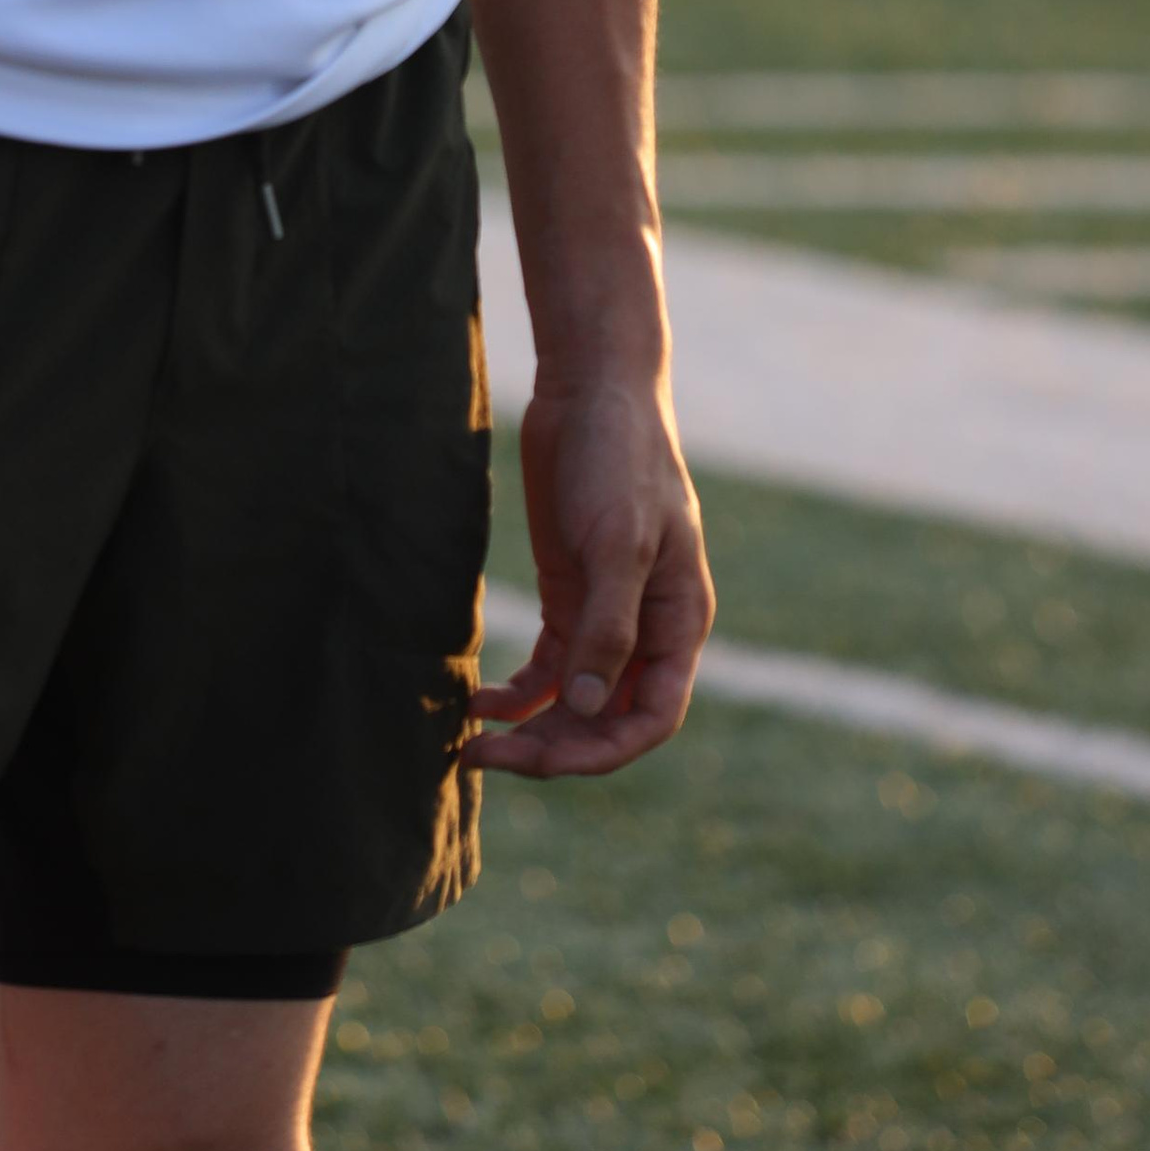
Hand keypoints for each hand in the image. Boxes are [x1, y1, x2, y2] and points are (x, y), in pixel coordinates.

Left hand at [470, 372, 712, 776]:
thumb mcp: (619, 541)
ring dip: (530, 729)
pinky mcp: (569, 593)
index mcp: (678, 623)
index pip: (652, 717)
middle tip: (485, 758)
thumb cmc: (621, 457)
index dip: (604, 751)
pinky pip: (548, 666)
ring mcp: (606, 614)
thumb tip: (589, 709)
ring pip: (574, 700)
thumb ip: (609, 627)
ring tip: (471, 746)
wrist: (591, 389)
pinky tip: (480, 701)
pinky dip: (518, 692)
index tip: (544, 761)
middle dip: (552, 748)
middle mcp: (647, 630)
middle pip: (607, 718)